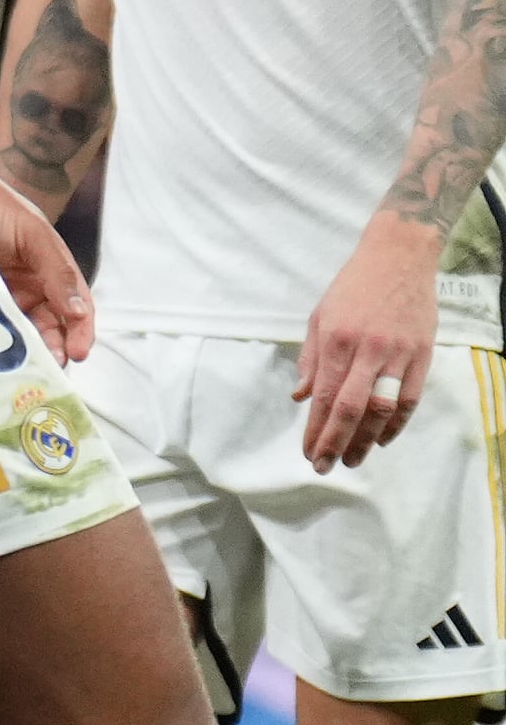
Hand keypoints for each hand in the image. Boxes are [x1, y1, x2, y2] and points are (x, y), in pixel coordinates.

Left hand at [0, 167, 94, 366]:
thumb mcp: (32, 234)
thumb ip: (56, 271)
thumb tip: (79, 313)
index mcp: (54, 272)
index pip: (77, 310)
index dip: (81, 333)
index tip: (77, 354)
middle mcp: (33, 288)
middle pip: (51, 328)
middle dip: (52, 351)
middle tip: (45, 372)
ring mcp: (3, 296)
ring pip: (21, 333)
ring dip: (25, 353)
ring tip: (22, 372)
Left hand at [298, 221, 440, 471]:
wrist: (399, 258)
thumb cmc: (352, 287)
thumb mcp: (319, 316)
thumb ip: (310, 358)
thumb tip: (301, 396)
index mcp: (337, 341)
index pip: (326, 397)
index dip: (316, 429)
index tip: (308, 452)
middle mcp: (368, 350)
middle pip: (352, 408)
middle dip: (336, 442)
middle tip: (325, 466)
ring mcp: (398, 353)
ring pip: (383, 408)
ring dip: (367, 440)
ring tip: (353, 460)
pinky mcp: (423, 354)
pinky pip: (410, 397)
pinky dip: (397, 423)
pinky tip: (383, 439)